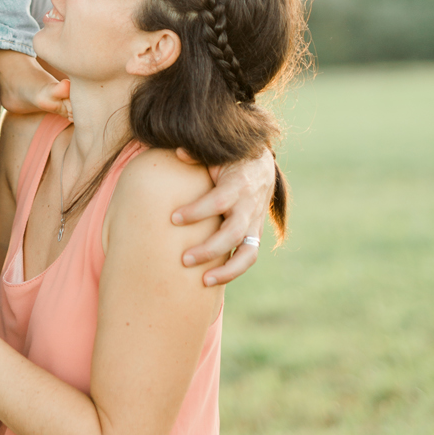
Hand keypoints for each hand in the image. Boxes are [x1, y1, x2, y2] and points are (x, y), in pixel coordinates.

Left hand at [170, 148, 275, 286]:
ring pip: (248, 252)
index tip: (172, 218)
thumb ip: (199, 155)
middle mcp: (249, 207)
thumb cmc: (230, 160)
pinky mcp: (255, 234)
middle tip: (184, 259)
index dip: (196, 212)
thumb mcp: (218, 154)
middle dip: (209, 249)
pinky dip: (233, 271)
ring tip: (202, 281)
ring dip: (226, 270)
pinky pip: (249, 257)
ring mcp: (254, 223)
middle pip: (233, 233)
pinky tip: (210, 280)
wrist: (261, 166)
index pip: (218, 202)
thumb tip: (178, 153)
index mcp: (238, 185)